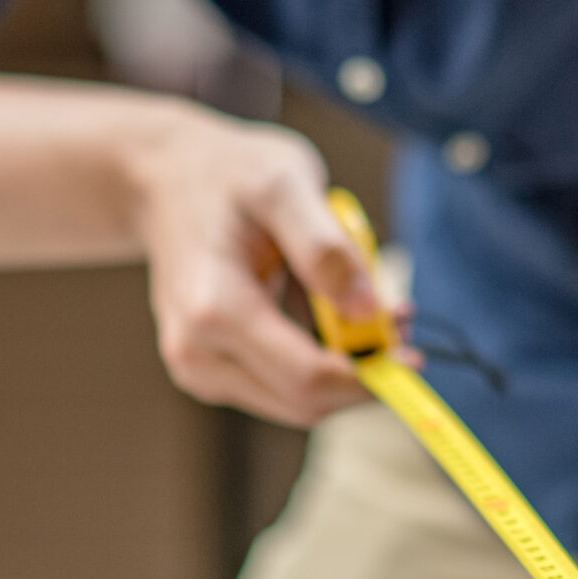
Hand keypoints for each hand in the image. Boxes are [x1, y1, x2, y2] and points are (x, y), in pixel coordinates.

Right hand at [123, 107, 385, 425]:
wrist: (163, 180)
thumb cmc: (227, 175)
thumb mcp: (285, 183)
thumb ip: (326, 248)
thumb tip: (370, 312)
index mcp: (213, 308)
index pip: (307, 378)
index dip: (369, 377)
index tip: (414, 352)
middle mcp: (196, 351)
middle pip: (305, 403)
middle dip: (363, 373)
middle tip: (400, 321)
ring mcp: (197, 368)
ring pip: (296, 403)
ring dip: (345, 370)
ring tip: (373, 311)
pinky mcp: (208, 372)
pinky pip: (280, 388)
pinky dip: (319, 364)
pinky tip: (334, 318)